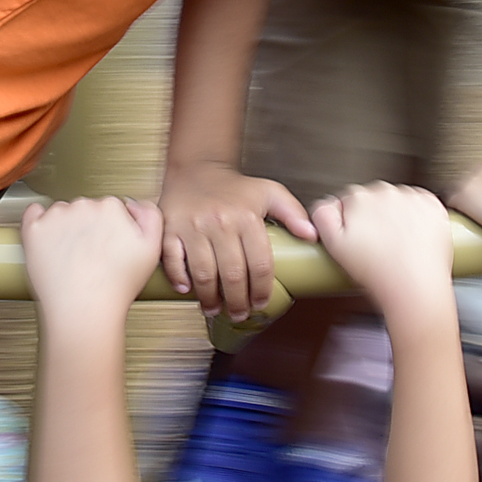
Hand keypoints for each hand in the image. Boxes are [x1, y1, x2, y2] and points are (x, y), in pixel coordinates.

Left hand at [21, 196, 164, 323]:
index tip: (107, 243)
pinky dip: (38, 222)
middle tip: (90, 254)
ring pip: (61, 213)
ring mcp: (56, 217)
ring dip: (64, 227)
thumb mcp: (152, 250)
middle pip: (85, 209)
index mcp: (112, 208)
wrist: (83, 310)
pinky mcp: (34, 229)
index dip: (110, 227)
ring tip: (71, 255)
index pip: (109, 207)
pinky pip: (33, 214)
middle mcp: (83, 206)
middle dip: (87, 226)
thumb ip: (151, 217)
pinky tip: (48, 240)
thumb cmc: (115, 287)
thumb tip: (135, 204)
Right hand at [157, 160, 312, 321]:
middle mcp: (220, 222)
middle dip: (237, 302)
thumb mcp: (269, 192)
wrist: (196, 168)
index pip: (260, 264)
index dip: (262, 290)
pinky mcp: (169, 228)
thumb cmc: (233, 187)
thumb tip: (312, 236)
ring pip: (203, 273)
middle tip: (239, 313)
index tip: (260, 303)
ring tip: (214, 309)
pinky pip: (172, 260)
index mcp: (247, 217)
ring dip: (209, 298)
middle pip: (232, 275)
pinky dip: (179, 278)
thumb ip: (293, 213)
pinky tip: (187, 290)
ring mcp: (192, 226)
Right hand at [309, 182, 455, 326]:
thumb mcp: (333, 245)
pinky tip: (414, 237)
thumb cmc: (376, 273)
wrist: (414, 288)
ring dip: (397, 216)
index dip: (353, 222)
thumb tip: (328, 203)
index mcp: (358, 198)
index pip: (350, 200)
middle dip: (375, 217)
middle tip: (379, 245)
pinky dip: (419, 217)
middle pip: (375, 199)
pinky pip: (422, 205)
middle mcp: (384, 191)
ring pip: (398, 201)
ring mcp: (411, 197)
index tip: (360, 238)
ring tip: (398, 244)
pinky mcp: (433, 206)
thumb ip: (323, 215)